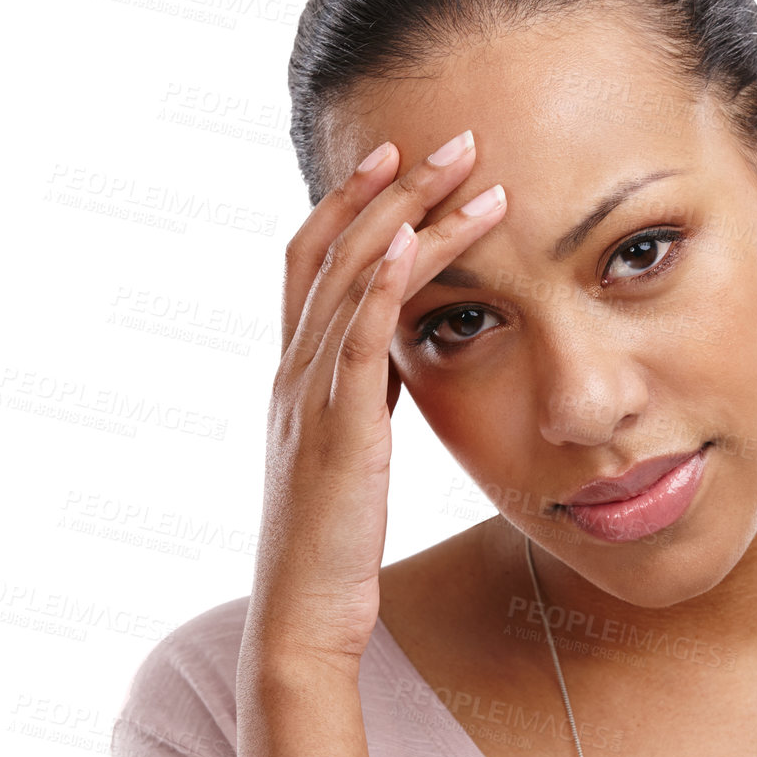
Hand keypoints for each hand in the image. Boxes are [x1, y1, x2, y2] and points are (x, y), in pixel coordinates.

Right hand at [242, 130, 506, 674]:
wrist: (303, 618)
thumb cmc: (331, 542)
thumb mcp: (347, 450)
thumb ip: (361, 394)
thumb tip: (396, 354)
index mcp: (295, 374)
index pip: (314, 261)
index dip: (351, 203)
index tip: (399, 157)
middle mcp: (293, 372)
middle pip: (334, 250)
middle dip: (391, 188)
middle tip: (449, 138)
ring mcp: (310, 400)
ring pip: (353, 282)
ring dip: (406, 217)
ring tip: (463, 170)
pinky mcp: (338, 436)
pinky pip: (355, 344)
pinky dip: (383, 286)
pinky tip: (414, 242)